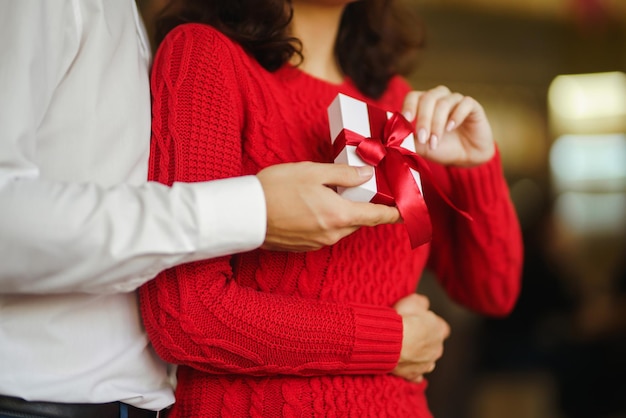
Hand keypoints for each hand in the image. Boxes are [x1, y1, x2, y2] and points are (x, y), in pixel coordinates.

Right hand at [256, 162, 399, 251]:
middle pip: (360, 221)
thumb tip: (367, 175)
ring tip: (332, 192)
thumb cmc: (275, 189)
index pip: (378, 217)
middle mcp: (332, 234)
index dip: (397, 213)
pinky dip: (329, 219)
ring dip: (344, 212)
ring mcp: (318, 243)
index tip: (411, 210)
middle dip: (365, 206)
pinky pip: (327, 232)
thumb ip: (343, 175)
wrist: (244, 214)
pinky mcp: (305, 246)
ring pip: (343, 226)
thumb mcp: (312, 172)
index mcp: (339, 215)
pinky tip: (314, 205)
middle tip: (364, 188)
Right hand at [392, 293, 449, 381]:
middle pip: (435, 345)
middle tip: (409, 334)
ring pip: (427, 361)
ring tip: (404, 350)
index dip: (432, 324)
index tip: (421, 321)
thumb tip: (424, 303)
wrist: (390, 340)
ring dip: (418, 356)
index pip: (443, 328)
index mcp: (439, 330)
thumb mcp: (414, 301)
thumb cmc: (403, 319)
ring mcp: (427, 363)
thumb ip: (423, 302)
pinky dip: (412, 372)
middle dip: (425, 341)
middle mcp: (437, 349)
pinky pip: (416, 375)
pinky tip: (405, 367)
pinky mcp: (414, 374)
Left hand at [402, 86, 494, 166]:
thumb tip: (391, 136)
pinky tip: (450, 128)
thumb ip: (407, 139)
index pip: (414, 96)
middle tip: (423, 138)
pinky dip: (456, 115)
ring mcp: (456, 101)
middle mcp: (440, 98)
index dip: (409, 105)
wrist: (466, 158)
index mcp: (425, 104)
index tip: (406, 119)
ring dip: (437, 124)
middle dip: (423, 119)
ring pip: (444, 102)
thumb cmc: (442, 149)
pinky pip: (465, 103)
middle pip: (428, 98)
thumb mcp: (420, 147)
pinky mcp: (473, 106)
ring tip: (434, 142)